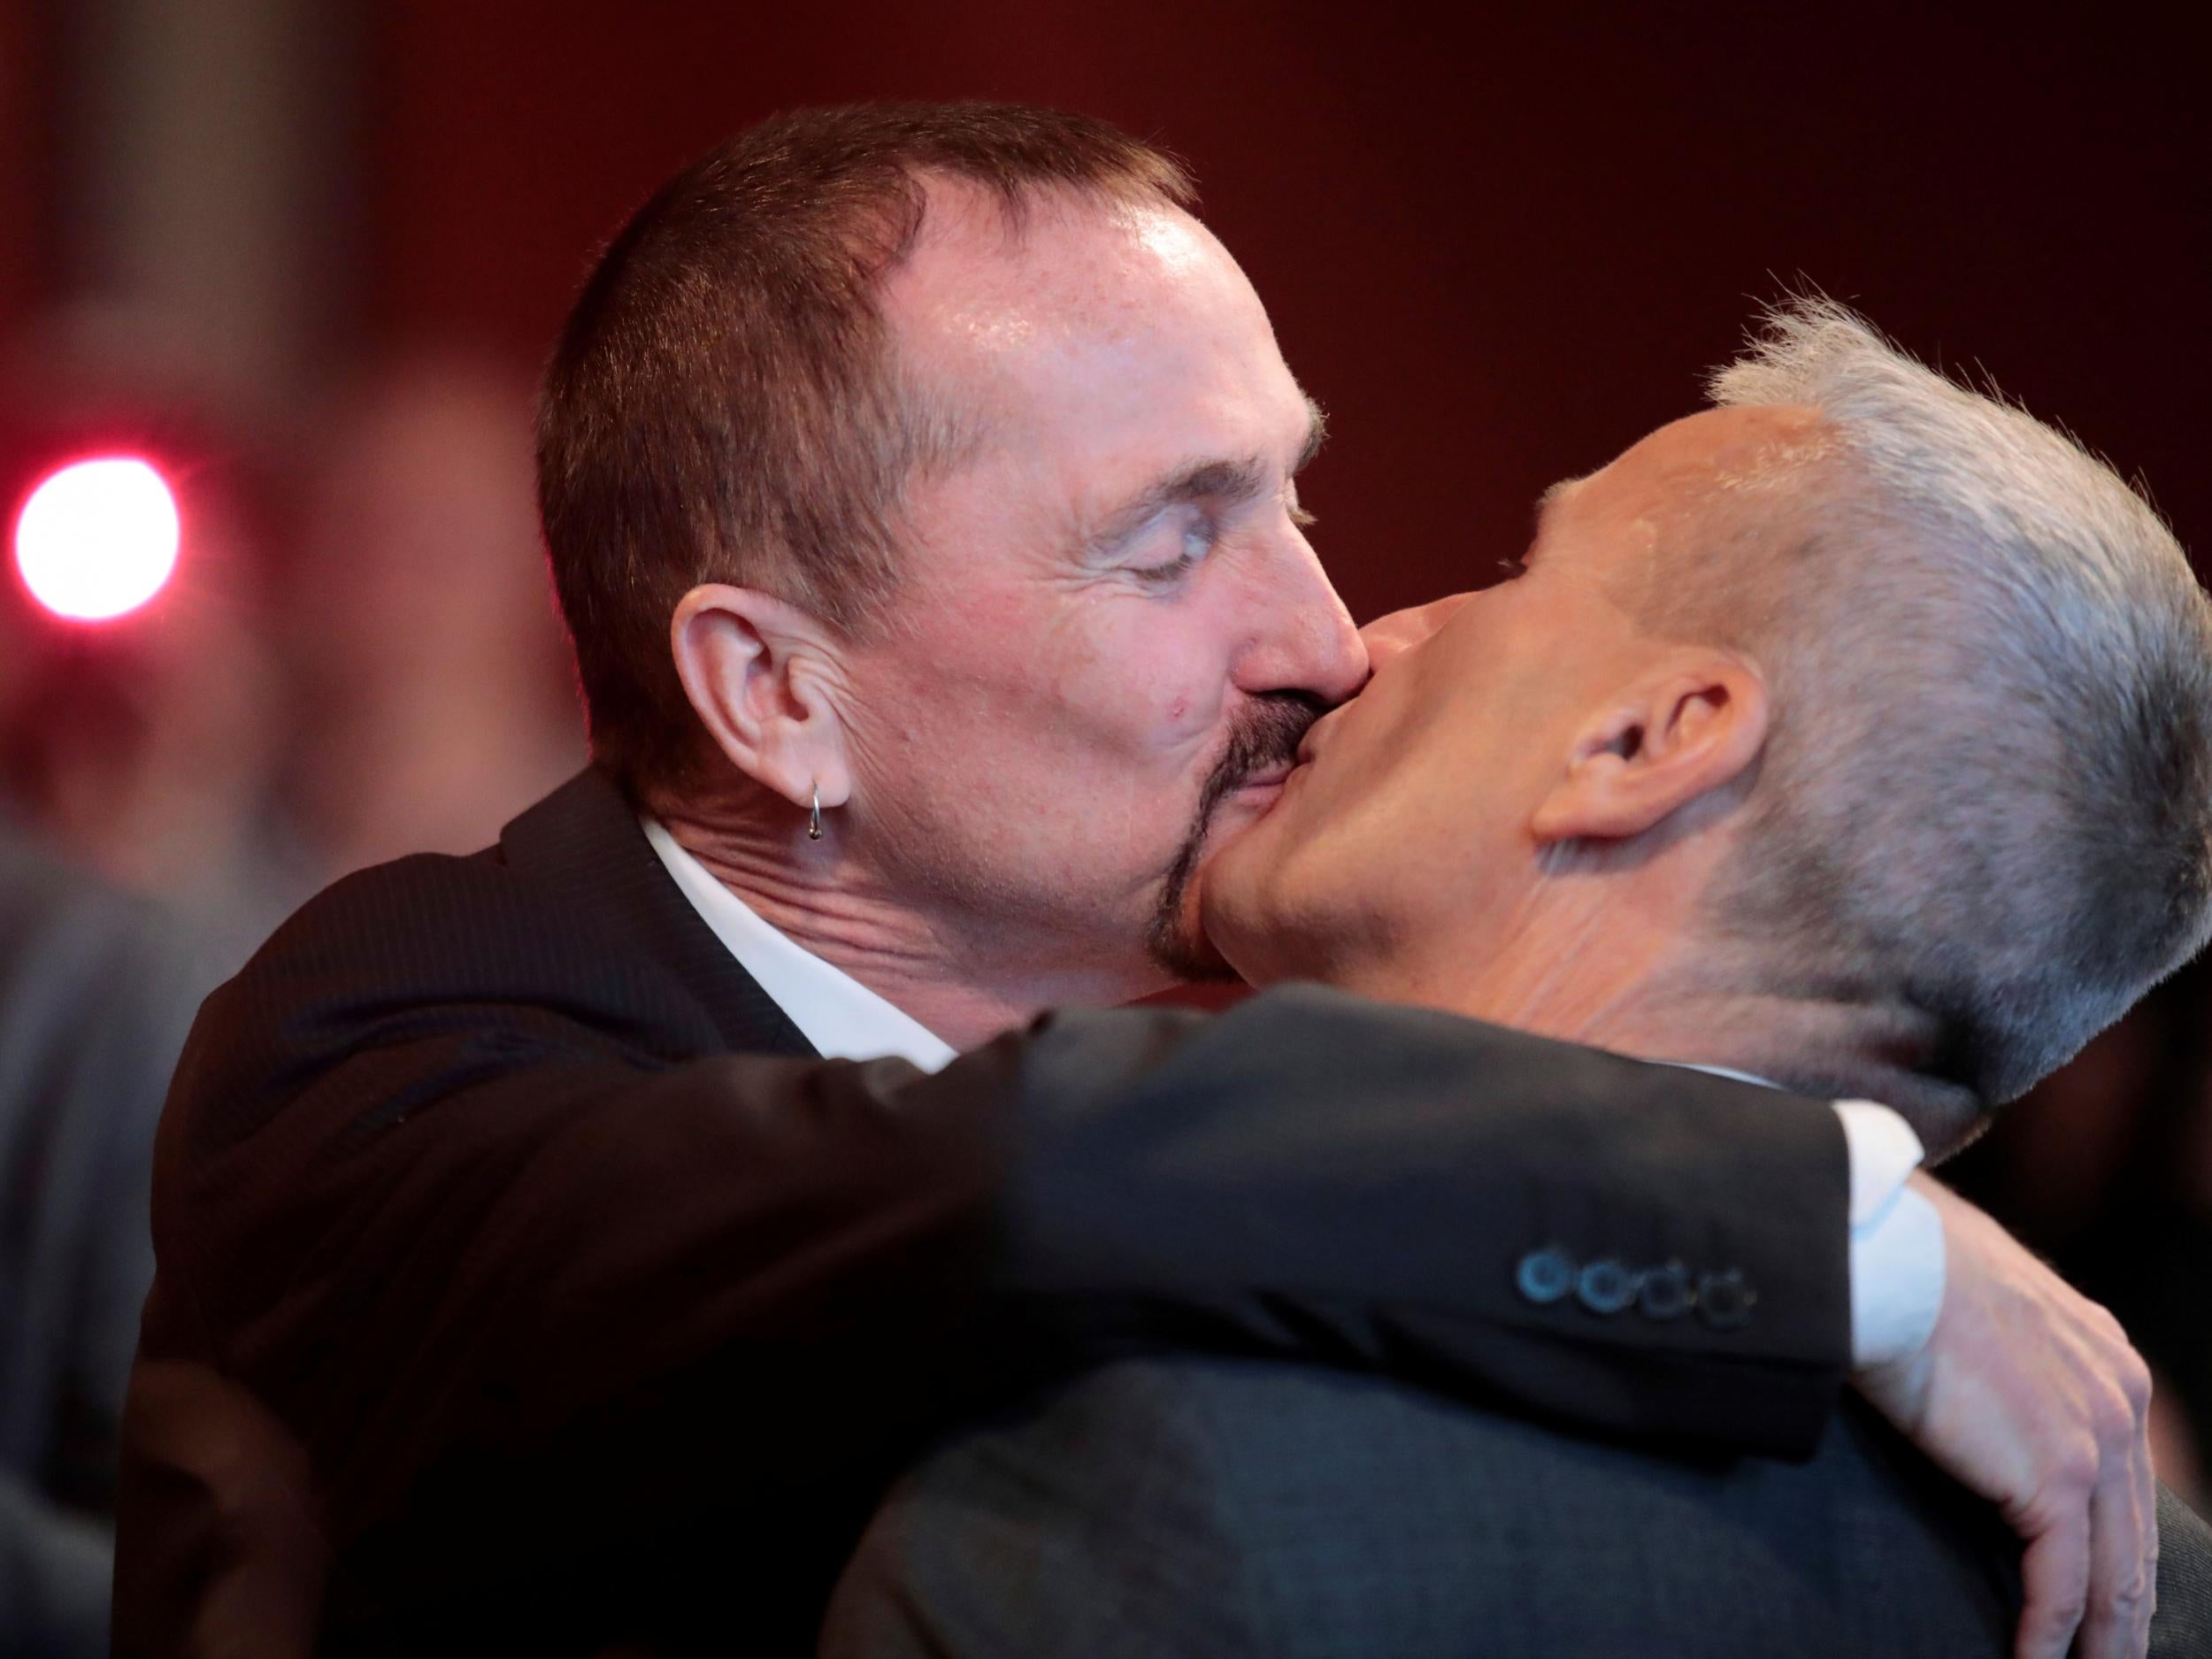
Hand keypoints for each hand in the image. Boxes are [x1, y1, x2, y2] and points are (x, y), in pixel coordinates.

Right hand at [1854, 1174, 2154, 1658]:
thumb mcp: (1987, 1302)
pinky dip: (2049, 1633)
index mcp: (2108, 1358)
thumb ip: (2007, 1350)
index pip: (2129, 1479)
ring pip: (2113, 1571)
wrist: (1888, 1258)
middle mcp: (2121, 1399)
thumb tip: (1970, 1373)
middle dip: (2127, 1608)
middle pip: (2134, 1535)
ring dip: (2101, 1637)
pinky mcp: (2054, 1479)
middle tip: (2111, 1658)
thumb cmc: (1908, 1264)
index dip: (2121, 1546)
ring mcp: (2096, 1441)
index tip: (2112, 1593)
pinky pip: (2062, 1583)